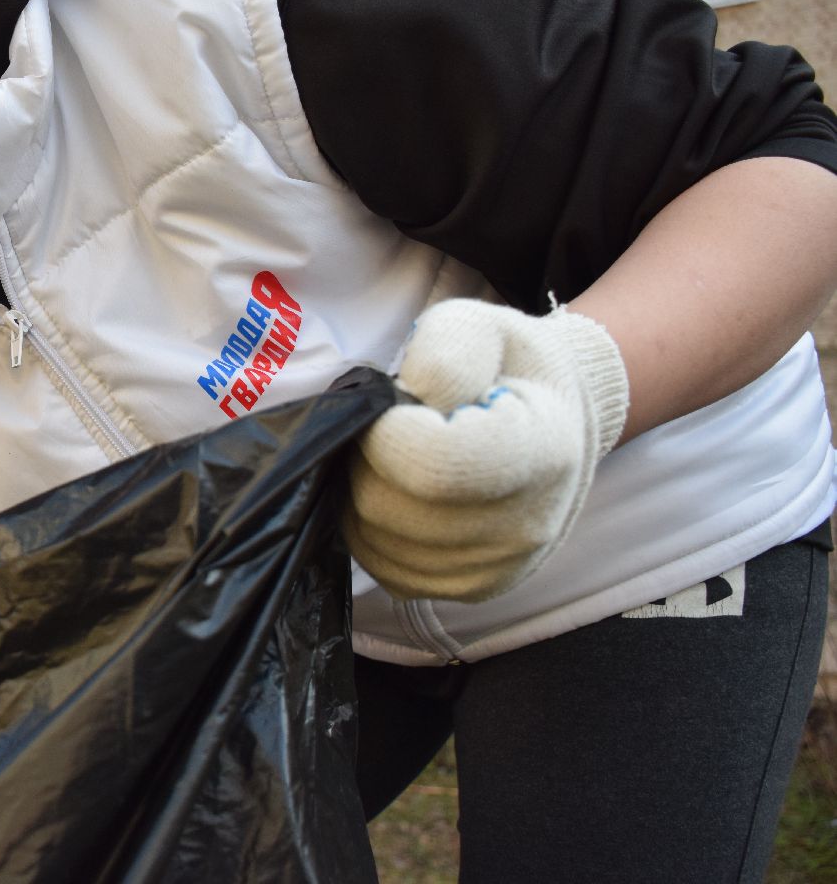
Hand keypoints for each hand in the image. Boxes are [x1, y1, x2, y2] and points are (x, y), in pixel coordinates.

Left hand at [345, 299, 628, 601]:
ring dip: (363, 491)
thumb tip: (405, 404)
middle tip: (389, 429)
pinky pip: (384, 567)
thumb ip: (441, 354)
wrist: (554, 421)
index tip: (394, 407)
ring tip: (397, 459)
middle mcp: (524, 524)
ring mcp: (496, 567)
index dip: (386, 433)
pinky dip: (371, 528)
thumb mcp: (478, 327)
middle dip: (366, 458)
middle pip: (390, 505)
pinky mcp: (467, 590)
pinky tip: (397, 493)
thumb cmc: (508, 366)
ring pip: (375, 538)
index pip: (434, 466)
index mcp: (540, 450)